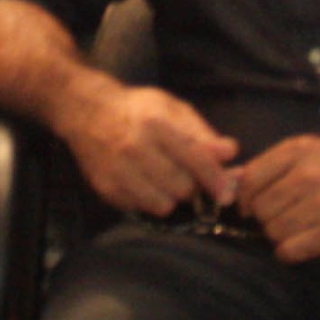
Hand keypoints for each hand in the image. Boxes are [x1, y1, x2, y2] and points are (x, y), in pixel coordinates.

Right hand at [61, 79, 238, 218]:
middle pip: (183, 187)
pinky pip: (143, 209)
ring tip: (165, 178)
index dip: (216, 179)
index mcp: (156, 124)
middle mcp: (135, 148)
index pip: (195, 159)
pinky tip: (145, 182)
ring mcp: (118, 171)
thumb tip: (230, 152)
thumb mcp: (173, 110)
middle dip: (192, 185)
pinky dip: (150, 200)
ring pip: (164, 205)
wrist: (88, 112)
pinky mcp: (107, 189)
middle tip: (186, 173)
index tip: (228, 193)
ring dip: (172, 196)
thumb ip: (202, 133)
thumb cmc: (138, 110)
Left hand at [231, 133, 319, 261]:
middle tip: (280, 214)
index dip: (243, 197)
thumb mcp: (307, 151)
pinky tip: (300, 241)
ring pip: (274, 231)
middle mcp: (309, 176)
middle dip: (264, 216)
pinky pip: (291, 250)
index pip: (250, 180)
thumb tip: (229, 182)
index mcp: (299, 152)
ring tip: (294, 226)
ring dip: (278, 234)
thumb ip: (269, 166)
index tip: (250, 204)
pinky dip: (290, 250)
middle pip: (260, 209)